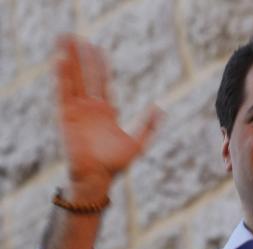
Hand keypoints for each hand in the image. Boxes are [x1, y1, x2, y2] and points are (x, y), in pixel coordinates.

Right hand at [55, 35, 160, 199]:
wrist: (98, 177)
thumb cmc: (116, 164)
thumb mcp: (138, 143)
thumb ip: (149, 126)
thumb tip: (161, 108)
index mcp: (106, 112)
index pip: (103, 82)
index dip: (101, 66)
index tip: (99, 48)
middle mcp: (90, 108)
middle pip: (86, 76)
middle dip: (83, 58)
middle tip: (79, 37)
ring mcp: (78, 111)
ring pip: (74, 80)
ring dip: (70, 60)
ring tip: (67, 40)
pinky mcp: (67, 117)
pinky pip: (64, 93)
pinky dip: (63, 77)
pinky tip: (62, 60)